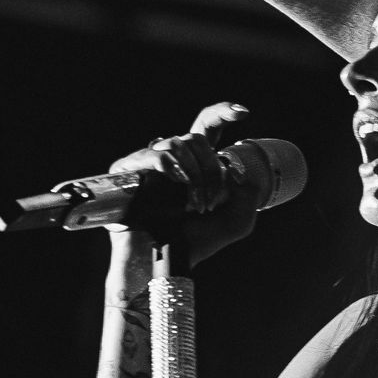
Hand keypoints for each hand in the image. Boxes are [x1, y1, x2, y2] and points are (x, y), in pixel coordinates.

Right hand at [106, 102, 258, 264]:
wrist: (166, 264)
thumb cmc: (195, 244)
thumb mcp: (236, 221)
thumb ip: (248, 194)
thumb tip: (235, 170)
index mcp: (195, 164)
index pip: (207, 127)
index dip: (223, 113)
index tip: (244, 113)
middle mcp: (171, 160)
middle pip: (196, 138)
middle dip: (212, 169)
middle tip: (211, 201)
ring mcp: (148, 164)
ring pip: (178, 144)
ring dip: (194, 175)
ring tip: (193, 205)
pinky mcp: (128, 171)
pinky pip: (155, 154)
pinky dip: (172, 168)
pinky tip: (177, 186)